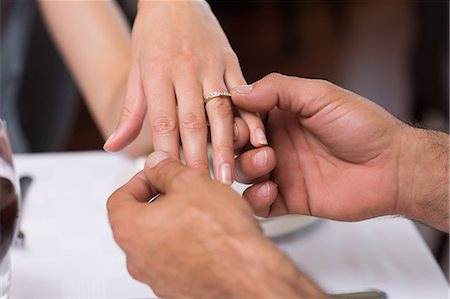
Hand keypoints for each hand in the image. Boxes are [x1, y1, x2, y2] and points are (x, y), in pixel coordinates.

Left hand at [104, 1, 265, 184]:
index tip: (173, 184)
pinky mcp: (231, 61)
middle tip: (206, 191)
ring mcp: (211, 65)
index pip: (163, 121)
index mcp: (158, 73)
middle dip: (200, 158)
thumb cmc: (152, 36)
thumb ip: (129, 110)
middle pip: (193, 121)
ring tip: (231, 177)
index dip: (168, 154)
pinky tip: (259, 141)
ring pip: (221, 111)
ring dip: (227, 145)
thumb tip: (112, 147)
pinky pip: (243, 92)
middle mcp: (185, 70)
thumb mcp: (135, 68)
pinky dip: (252, 117)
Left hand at [107, 151, 324, 297]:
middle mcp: (137, 258)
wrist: (248, 276)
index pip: (120, 197)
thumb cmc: (221, 234)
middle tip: (183, 189)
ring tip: (201, 210)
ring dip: (175, 221)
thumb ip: (166, 169)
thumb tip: (156, 164)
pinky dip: (186, 243)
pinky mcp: (177, 288)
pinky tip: (210, 234)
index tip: (159, 174)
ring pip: (158, 239)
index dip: (141, 179)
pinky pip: (175, 258)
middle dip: (160, 199)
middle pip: (139, 219)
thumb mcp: (192, 183)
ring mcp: (156, 277)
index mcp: (131, 229)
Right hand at [232, 73, 418, 222]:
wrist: (392, 167)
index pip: (243, 115)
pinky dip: (256, 199)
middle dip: (236, 145)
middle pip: (237, 145)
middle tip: (257, 144)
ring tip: (270, 161)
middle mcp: (278, 142)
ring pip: (243, 172)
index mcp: (281, 115)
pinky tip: (272, 190)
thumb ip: (278, 90)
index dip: (238, 119)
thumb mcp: (320, 96)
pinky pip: (259, 204)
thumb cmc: (361, 126)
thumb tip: (238, 92)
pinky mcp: (289, 199)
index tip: (247, 125)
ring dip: (248, 167)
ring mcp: (282, 171)